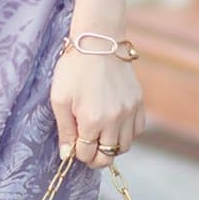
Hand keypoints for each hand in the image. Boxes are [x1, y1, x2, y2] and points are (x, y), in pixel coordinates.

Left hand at [50, 47, 145, 169]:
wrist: (99, 42)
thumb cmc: (74, 69)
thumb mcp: (59, 99)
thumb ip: (65, 131)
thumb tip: (67, 156)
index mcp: (93, 120)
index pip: (87, 154)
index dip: (78, 154)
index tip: (73, 146)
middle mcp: (115, 120)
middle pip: (108, 156)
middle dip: (94, 157)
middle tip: (86, 148)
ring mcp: (130, 112)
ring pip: (125, 146)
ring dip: (111, 147)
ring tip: (99, 136)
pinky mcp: (139, 103)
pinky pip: (138, 130)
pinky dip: (127, 134)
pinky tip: (115, 125)